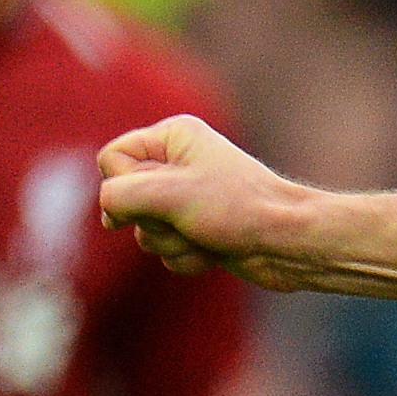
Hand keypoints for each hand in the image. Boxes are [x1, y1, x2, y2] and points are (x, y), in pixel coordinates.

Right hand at [99, 115, 322, 288]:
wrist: (288, 245)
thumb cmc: (238, 209)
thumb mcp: (169, 193)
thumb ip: (120, 195)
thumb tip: (108, 213)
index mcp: (173, 137)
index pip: (112, 159)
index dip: (126, 186)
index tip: (160, 198)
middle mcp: (177, 164)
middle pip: (125, 199)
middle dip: (155, 220)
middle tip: (192, 218)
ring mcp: (187, 200)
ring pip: (144, 231)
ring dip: (173, 242)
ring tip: (208, 235)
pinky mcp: (197, 230)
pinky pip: (166, 251)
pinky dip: (188, 257)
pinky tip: (216, 251)